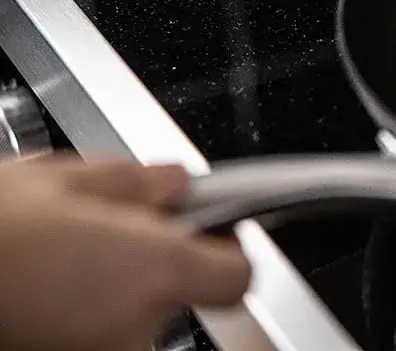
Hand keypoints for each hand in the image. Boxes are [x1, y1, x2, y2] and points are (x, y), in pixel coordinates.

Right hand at [0, 156, 249, 350]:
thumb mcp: (58, 180)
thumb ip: (134, 182)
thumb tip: (174, 184)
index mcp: (153, 268)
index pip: (237, 276)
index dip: (224, 249)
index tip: (205, 232)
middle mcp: (136, 325)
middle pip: (178, 293)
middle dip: (150, 262)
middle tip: (100, 234)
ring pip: (131, 318)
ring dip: (108, 292)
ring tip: (54, 264)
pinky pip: (94, 337)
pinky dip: (77, 318)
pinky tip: (39, 292)